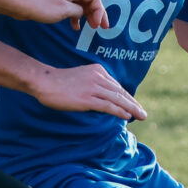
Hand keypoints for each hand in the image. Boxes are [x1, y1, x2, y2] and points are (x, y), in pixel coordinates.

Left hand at [17, 0, 108, 29]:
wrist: (23, 5)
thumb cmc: (43, 7)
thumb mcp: (64, 11)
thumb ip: (78, 11)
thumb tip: (82, 13)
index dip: (100, 10)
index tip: (98, 24)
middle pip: (90, 1)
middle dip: (98, 14)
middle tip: (103, 28)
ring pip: (81, 6)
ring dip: (88, 16)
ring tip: (92, 28)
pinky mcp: (57, 3)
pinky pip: (72, 9)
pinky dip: (77, 18)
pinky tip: (76, 27)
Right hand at [29, 63, 146, 119]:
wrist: (44, 81)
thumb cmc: (59, 82)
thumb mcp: (81, 78)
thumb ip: (93, 85)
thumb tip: (104, 99)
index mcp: (98, 70)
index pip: (116, 86)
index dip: (127, 97)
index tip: (134, 105)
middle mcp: (98, 77)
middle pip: (120, 92)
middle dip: (133, 103)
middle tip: (143, 113)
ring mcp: (93, 87)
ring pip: (117, 99)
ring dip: (131, 108)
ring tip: (140, 116)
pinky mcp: (87, 98)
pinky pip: (108, 105)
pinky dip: (119, 111)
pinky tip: (127, 116)